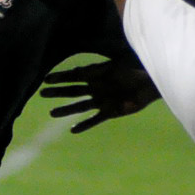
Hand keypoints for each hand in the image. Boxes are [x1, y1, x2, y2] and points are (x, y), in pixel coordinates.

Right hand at [40, 60, 159, 133]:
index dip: (60, 77)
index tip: (46, 79)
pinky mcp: (111, 112)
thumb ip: (98, 68)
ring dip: (66, 109)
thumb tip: (77, 70)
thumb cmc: (136, 67)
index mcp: (96, 74)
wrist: (153, 81)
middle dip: (57, 92)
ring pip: (79, 106)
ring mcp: (102, 100)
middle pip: (72, 91)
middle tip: (41, 93)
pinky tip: (73, 130)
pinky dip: (85, 125)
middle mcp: (96, 88)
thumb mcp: (116, 64)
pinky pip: (95, 120)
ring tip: (52, 112)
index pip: (74, 76)